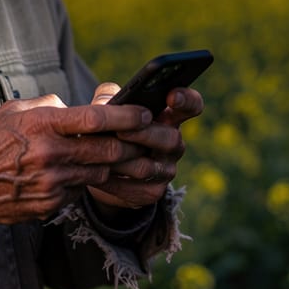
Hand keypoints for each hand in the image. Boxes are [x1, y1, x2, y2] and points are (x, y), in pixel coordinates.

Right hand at [0, 95, 151, 230]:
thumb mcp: (15, 111)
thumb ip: (50, 107)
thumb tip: (77, 107)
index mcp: (43, 125)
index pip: (97, 119)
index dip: (128, 117)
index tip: (146, 114)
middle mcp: (50, 154)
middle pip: (109, 151)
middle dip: (133, 146)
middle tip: (146, 139)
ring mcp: (51, 183)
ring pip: (99, 173)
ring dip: (110, 166)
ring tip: (117, 156)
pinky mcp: (49, 204)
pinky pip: (79, 191)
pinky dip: (84, 182)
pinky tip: (76, 175)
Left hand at [87, 81, 204, 209]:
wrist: (102, 168)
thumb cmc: (111, 128)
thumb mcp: (109, 108)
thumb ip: (109, 97)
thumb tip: (106, 100)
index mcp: (170, 116)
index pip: (191, 106)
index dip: (186, 100)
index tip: (172, 95)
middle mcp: (174, 143)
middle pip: (170, 138)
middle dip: (144, 134)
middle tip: (120, 132)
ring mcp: (166, 170)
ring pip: (149, 166)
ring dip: (123, 160)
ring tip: (100, 154)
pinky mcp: (152, 192)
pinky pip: (134, 188)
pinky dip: (113, 181)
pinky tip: (96, 173)